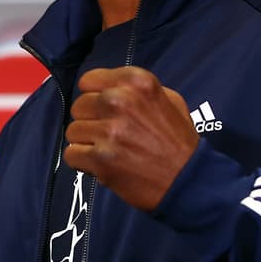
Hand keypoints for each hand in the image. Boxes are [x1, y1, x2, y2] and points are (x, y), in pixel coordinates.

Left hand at [64, 66, 197, 211]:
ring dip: (87, 143)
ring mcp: (109, 130)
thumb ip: (136, 90)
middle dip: (90, 121)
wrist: (189, 181)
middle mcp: (120, 101)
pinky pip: (71, 154)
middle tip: (109, 134)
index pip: (89, 80)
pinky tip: (102, 164)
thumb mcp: (169, 100)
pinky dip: (83, 162)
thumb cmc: (179, 142)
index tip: (103, 110)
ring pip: (73, 131)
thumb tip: (107, 87)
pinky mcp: (100, 158)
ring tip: (108, 151)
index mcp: (137, 82)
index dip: (93, 96)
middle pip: (79, 105)